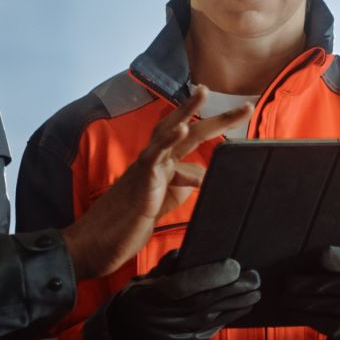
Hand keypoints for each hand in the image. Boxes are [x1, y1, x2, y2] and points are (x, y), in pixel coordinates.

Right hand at [61, 85, 251, 279]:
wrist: (92, 246)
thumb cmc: (122, 227)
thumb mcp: (159, 204)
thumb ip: (178, 188)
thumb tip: (198, 177)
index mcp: (159, 166)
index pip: (190, 141)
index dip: (214, 130)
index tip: (239, 119)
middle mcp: (152, 162)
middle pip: (185, 130)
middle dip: (217, 118)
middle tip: (246, 106)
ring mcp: (145, 170)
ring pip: (167, 133)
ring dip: (187, 111)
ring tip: (203, 92)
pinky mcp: (139, 182)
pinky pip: (154, 157)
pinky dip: (168, 140)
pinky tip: (181, 128)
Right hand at [104, 255, 260, 339]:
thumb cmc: (136, 304)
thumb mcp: (142, 282)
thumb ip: (166, 269)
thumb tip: (187, 253)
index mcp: (152, 297)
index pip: (187, 285)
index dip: (212, 276)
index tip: (234, 265)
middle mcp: (164, 318)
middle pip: (205, 302)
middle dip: (233, 289)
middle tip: (254, 278)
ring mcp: (174, 336)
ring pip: (212, 318)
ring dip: (237, 305)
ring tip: (254, 293)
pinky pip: (209, 332)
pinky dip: (226, 319)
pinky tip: (240, 308)